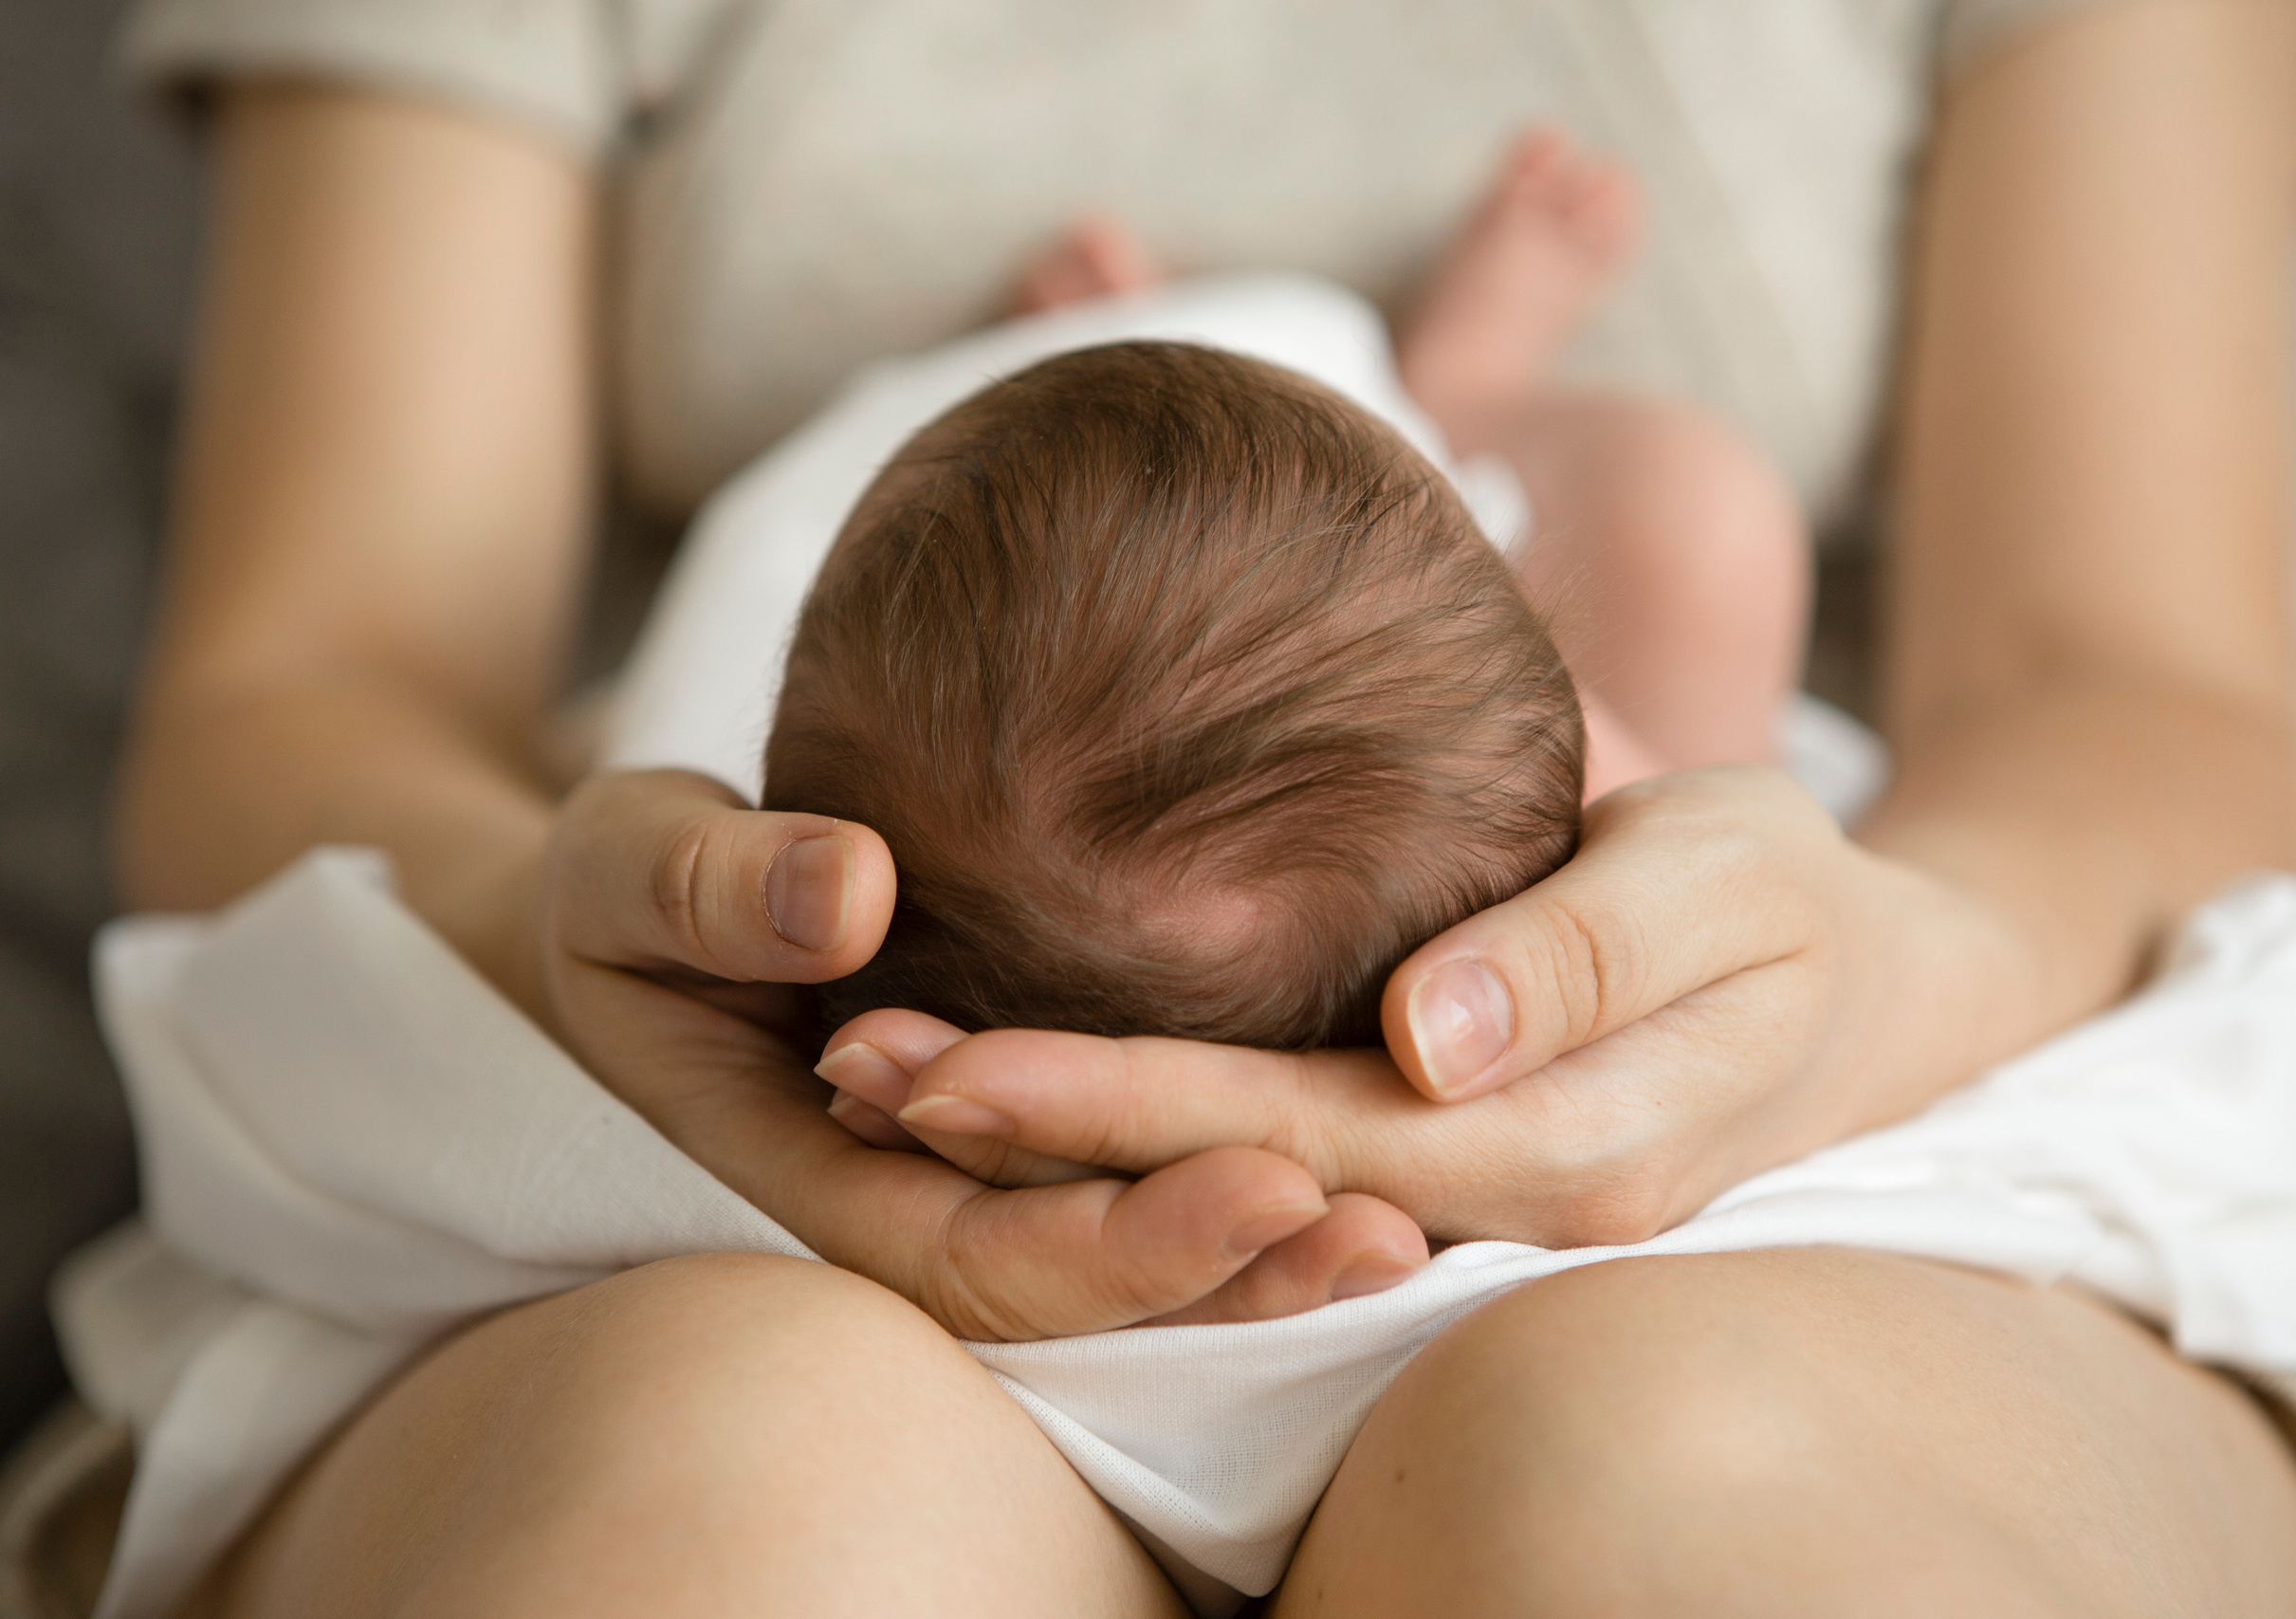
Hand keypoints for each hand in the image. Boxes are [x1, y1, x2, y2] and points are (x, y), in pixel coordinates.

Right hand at [521, 769, 1427, 1336]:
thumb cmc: (630, 893)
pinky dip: (1243, 1179)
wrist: (641, 920)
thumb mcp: (631, 868)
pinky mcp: (1020, 1144)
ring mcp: (965, 1190)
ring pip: (1121, 1254)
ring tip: (1406, 1225)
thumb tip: (845, 888)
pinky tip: (1372, 1151)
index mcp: (805, 1186)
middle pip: (1081, 1289)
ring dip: (1260, 1255)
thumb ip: (710, 887)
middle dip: (1230, 1277)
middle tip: (1380, 1231)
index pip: (976, 1260)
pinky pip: (1135, 1181)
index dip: (1120, 1243)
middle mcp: (905, 1216)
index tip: (1264, 1181)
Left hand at [823, 768, 2029, 1244]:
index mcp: (1560, 1148)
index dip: (1115, 1107)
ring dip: (1054, 1149)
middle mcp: (1490, 1208)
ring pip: (1226, 1190)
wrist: (1874, 981)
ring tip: (880, 1082)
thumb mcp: (1736, 879)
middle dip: (1033, 1139)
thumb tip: (1433, 1037)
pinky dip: (1132, 1129)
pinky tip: (1016, 1084)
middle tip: (850, 1070)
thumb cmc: (1798, 899)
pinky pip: (1266, 1160)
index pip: (1295, 1135)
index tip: (946, 1065)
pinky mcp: (1439, 1165)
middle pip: (1225, 1181)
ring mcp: (1460, 1204)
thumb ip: (1594, 953)